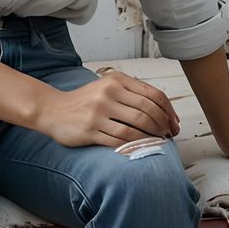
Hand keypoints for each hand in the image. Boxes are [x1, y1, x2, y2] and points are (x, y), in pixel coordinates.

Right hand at [36, 68, 181, 148]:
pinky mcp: (91, 130)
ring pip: (137, 127)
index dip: (169, 111)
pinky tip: (142, 147)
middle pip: (148, 112)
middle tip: (168, 135)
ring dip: (153, 138)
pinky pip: (122, 140)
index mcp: (115, 79)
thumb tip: (165, 111)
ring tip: (158, 142)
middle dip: (164, 126)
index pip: (153, 94)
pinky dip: (137, 145)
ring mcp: (99, 112)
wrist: (54, 110)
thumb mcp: (107, 88)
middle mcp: (107, 93)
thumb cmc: (86, 101)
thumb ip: (132, 94)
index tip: (175, 124)